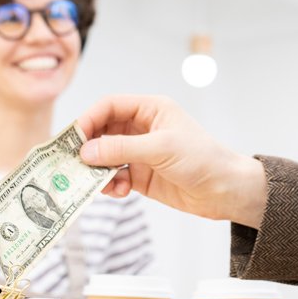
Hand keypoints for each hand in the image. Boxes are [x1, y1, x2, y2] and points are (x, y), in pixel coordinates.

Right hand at [77, 95, 266, 227]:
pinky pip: (115, 177)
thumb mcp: (161, 148)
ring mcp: (140, 153)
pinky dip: (111, 184)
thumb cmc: (202, 159)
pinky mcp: (141, 176)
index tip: (74, 138)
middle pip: (103, 131)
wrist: (225, 191)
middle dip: (88, 147)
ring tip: (97, 182)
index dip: (90, 118)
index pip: (110, 106)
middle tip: (72, 163)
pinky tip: (119, 192)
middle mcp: (142, 128)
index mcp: (150, 110)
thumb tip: (86, 152)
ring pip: (106, 157)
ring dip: (98, 170)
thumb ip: (122, 149)